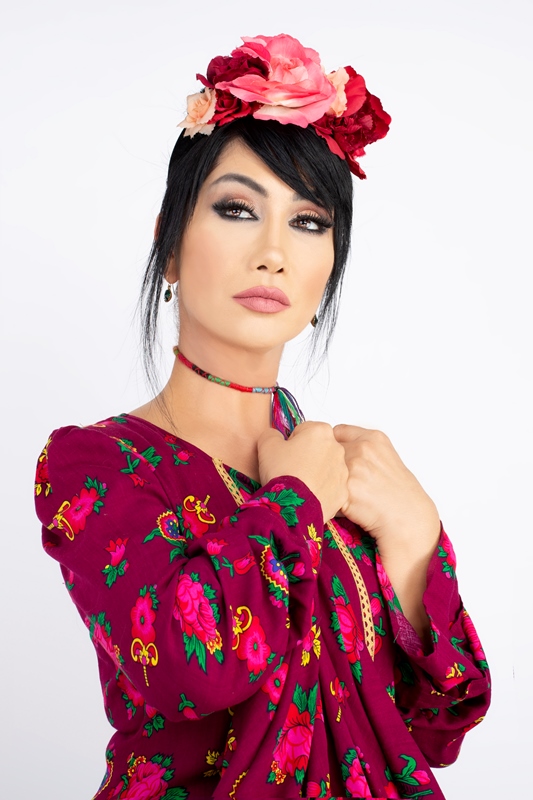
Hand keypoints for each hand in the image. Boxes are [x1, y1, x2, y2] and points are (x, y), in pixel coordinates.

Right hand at [258, 422, 348, 523]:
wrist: (292, 505)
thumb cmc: (281, 471)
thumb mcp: (267, 444)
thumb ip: (272, 434)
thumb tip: (276, 437)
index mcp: (321, 431)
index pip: (304, 430)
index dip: (291, 442)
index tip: (285, 454)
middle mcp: (337, 448)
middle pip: (318, 448)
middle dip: (306, 456)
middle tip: (291, 469)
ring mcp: (343, 471)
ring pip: (326, 468)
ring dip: (315, 473)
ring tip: (299, 484)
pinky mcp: (343, 492)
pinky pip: (330, 487)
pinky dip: (321, 490)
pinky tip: (308, 495)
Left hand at [333, 424, 439, 552]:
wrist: (408, 517)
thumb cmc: (399, 492)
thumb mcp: (385, 457)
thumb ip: (361, 447)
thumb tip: (336, 446)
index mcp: (373, 438)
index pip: (337, 431)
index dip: (334, 445)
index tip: (335, 455)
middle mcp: (362, 449)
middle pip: (328, 451)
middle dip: (330, 464)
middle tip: (344, 479)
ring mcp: (353, 468)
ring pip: (324, 471)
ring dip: (328, 481)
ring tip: (347, 493)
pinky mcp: (346, 490)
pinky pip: (326, 491)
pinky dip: (331, 499)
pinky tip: (347, 505)